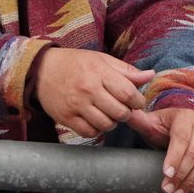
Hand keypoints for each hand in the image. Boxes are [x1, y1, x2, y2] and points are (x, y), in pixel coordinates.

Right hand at [34, 48, 154, 138]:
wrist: (42, 69)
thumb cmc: (76, 63)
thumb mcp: (101, 60)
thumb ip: (126, 71)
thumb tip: (151, 75)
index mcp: (99, 73)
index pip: (127, 93)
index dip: (138, 101)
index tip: (137, 102)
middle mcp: (88, 90)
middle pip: (119, 112)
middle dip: (127, 113)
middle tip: (123, 109)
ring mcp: (76, 105)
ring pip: (106, 125)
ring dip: (113, 122)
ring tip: (110, 114)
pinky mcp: (66, 117)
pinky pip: (89, 132)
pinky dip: (97, 130)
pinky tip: (96, 120)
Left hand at [127, 107, 193, 192]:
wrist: (189, 123)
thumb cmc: (168, 127)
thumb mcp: (153, 123)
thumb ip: (140, 121)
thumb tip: (126, 114)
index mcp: (184, 116)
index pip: (181, 138)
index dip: (174, 157)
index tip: (166, 174)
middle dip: (181, 175)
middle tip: (168, 189)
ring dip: (192, 181)